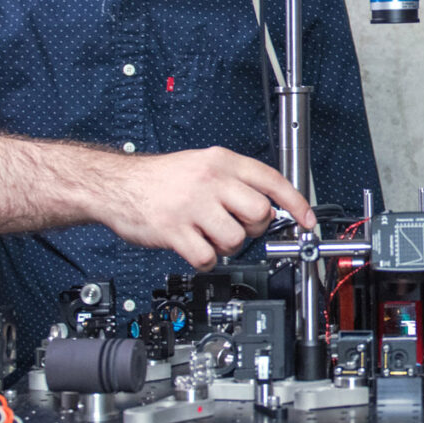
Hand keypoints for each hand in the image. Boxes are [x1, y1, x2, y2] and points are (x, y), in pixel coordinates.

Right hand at [110, 146, 313, 268]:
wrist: (116, 185)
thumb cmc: (160, 179)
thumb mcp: (202, 164)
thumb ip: (234, 181)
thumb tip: (270, 206)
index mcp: (221, 161)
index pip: (272, 179)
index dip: (296, 203)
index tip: (307, 221)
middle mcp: (210, 180)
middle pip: (259, 212)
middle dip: (253, 227)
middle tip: (236, 226)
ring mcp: (192, 205)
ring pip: (236, 239)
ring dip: (226, 245)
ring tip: (208, 235)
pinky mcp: (174, 230)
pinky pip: (207, 258)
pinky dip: (205, 261)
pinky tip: (194, 248)